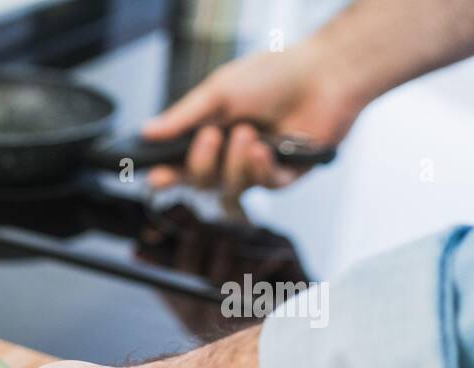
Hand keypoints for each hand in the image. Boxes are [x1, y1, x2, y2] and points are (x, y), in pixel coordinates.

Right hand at [142, 44, 365, 197]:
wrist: (326, 73)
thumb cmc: (275, 75)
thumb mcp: (219, 90)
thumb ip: (184, 116)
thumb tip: (148, 131)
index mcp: (210, 135)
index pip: (180, 164)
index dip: (166, 175)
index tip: (156, 177)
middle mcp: (230, 156)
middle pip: (200, 184)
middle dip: (200, 165)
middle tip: (210, 136)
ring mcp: (256, 169)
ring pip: (230, 189)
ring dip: (234, 163)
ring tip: (249, 132)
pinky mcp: (284, 176)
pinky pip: (262, 186)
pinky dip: (260, 168)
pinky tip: (266, 147)